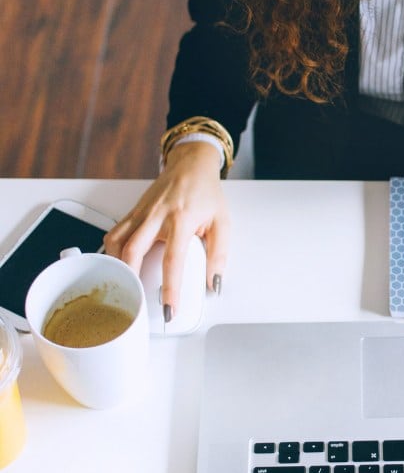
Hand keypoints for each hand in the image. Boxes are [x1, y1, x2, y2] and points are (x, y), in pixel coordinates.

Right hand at [103, 142, 228, 313]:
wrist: (191, 164)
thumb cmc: (205, 192)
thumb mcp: (221, 222)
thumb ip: (219, 254)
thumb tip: (214, 282)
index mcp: (181, 219)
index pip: (173, 260)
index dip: (170, 288)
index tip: (170, 308)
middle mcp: (156, 216)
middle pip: (133, 251)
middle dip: (131, 279)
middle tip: (137, 301)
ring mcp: (141, 213)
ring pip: (117, 242)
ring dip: (117, 265)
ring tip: (124, 284)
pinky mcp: (132, 212)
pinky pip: (114, 233)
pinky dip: (112, 250)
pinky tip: (118, 262)